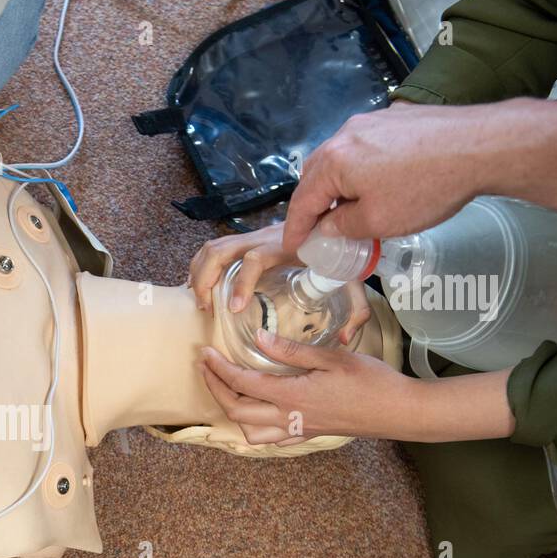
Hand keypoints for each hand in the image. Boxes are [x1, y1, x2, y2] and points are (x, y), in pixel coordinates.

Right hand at [189, 225, 368, 343]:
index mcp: (288, 247)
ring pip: (213, 247)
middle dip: (206, 280)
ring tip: (202, 301)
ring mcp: (254, 236)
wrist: (339, 219)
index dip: (241, 284)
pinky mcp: (249, 237)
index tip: (235, 309)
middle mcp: (265, 238)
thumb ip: (356, 310)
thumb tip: (345, 338)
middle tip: (207, 309)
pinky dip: (202, 265)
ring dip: (200, 273)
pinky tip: (203, 286)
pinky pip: (216, 246)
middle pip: (221, 250)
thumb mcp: (353, 280)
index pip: (254, 260)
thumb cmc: (342, 252)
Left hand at [199, 329, 416, 443]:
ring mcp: (298, 430)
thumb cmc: (371, 381)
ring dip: (232, 413)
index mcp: (292, 396)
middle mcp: (289, 418)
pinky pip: (271, 438)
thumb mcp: (332, 358)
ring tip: (226, 389)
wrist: (399, 411)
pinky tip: (256, 411)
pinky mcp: (309, 433)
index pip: (242, 384)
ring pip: (250, 433)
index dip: (218, 369)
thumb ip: (292, 350)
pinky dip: (254, 427)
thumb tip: (259, 339)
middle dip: (215, 390)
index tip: (205, 353)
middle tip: (206, 368)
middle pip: (237, 412)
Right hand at [281, 102, 495, 253]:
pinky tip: (376, 184)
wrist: (481, 146)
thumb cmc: (425, 188)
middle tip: (317, 229)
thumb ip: (344, 226)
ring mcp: (371, 121)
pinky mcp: (395, 118)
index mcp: (333, 161)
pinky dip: (359, 169)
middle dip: (312, 204)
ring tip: (346, 208)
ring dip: (337, 185)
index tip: (293, 248)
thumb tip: (328, 226)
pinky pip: (363, 148)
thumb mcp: (378, 221)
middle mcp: (345, 135)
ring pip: (340, 158)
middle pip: (316, 174)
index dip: (296, 229)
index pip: (302, 201)